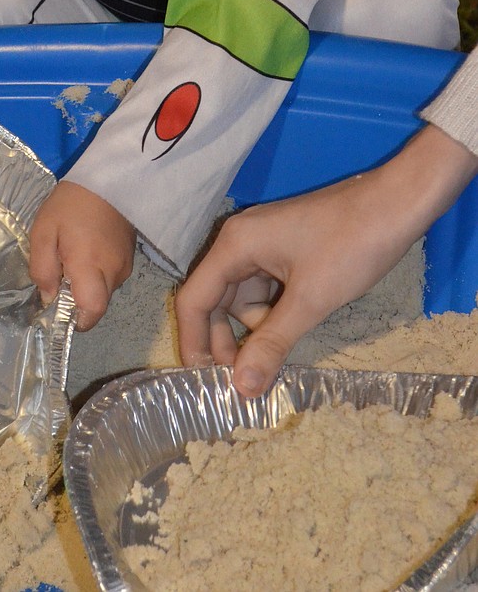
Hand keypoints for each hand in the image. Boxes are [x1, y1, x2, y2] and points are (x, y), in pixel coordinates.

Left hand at [29, 180, 135, 329]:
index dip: (75, 319)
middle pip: (97, 304)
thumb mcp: (44, 232)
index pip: (91, 313)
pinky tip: (88, 247)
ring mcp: (126, 265)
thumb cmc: (71, 204)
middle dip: (78, 299)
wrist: (110, 177)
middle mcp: (113, 272)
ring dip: (88, 283)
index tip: (59, 306)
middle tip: (62, 272)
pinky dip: (98, 271)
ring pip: (104, 290)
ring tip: (74, 253)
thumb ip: (42, 269)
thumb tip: (48, 297)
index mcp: (90, 267)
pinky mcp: (131, 256)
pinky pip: (111, 275)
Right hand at [174, 124, 477, 397]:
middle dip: (229, 339)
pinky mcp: (285, 248)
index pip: (194, 298)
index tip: (199, 382)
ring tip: (287, 346)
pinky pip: (266, 288)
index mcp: (235, 244)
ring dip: (259, 326)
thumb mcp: (311, 300)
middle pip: (217, 299)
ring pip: (244, 297)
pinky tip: (297, 326)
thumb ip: (272, 343)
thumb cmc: (351, 245)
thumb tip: (242, 388)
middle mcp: (240, 240)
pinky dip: (276, 311)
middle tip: (246, 380)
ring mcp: (263, 243)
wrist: (398, 204)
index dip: (193, 341)